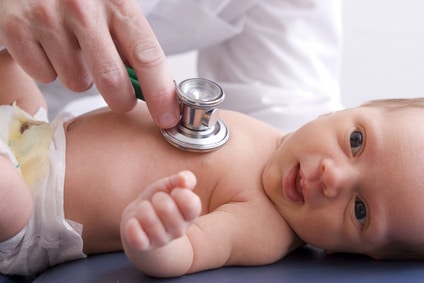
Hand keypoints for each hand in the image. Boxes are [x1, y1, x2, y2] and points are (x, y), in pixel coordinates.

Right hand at [0, 0, 179, 127]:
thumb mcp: (112, 8)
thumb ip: (131, 45)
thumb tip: (155, 91)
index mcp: (117, 2)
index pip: (147, 57)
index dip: (161, 94)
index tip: (168, 119)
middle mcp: (83, 7)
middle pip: (112, 80)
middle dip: (120, 99)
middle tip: (120, 96)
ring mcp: (47, 17)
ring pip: (77, 82)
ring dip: (80, 76)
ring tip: (73, 50)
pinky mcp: (16, 28)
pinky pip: (45, 75)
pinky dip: (49, 68)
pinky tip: (48, 45)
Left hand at [121, 171, 200, 250]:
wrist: (140, 217)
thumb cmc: (159, 198)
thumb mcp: (172, 185)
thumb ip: (183, 179)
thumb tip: (184, 180)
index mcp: (190, 216)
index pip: (191, 205)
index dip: (180, 192)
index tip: (174, 191)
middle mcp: (179, 231)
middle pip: (166, 208)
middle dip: (158, 198)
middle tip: (156, 200)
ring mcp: (161, 240)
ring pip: (149, 220)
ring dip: (143, 208)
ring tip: (144, 209)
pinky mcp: (143, 245)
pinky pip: (137, 238)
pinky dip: (132, 226)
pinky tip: (134, 221)